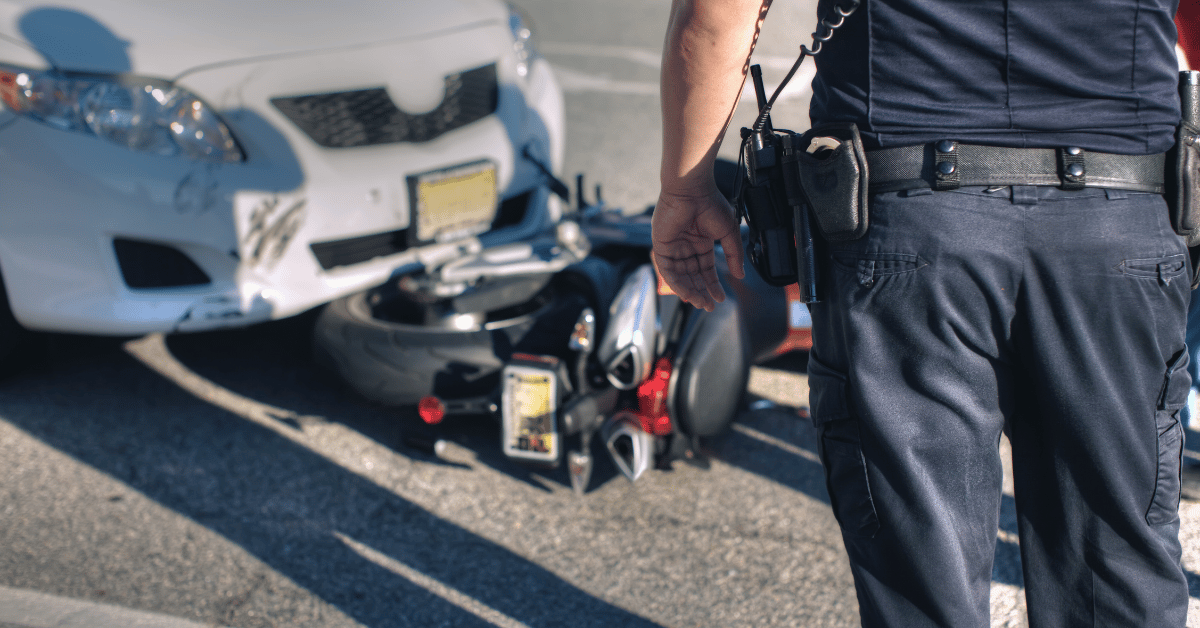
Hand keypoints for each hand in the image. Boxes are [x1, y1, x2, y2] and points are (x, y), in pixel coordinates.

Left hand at [651, 188, 744, 311]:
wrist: (691, 189)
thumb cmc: (710, 204)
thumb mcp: (728, 232)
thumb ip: (733, 254)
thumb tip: (740, 275)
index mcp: (701, 242)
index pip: (706, 269)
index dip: (713, 284)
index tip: (720, 298)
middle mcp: (686, 246)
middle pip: (693, 276)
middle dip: (701, 291)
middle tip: (709, 306)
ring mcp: (673, 247)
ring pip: (680, 276)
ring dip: (690, 291)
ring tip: (701, 303)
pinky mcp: (661, 246)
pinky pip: (667, 270)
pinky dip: (676, 283)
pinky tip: (687, 293)